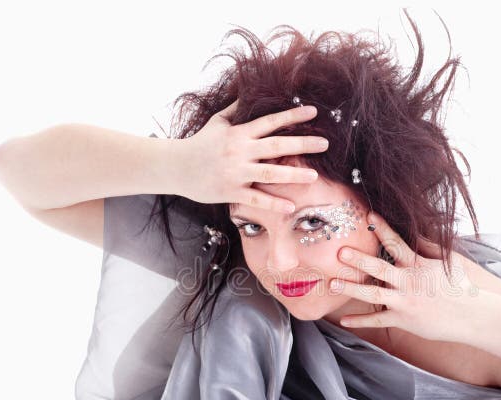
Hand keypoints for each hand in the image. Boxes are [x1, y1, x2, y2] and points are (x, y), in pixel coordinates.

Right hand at [168, 98, 329, 212]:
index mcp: (239, 134)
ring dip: (293, 174)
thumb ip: (236, 110)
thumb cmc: (199, 144)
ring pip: (269, 173)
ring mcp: (236, 172)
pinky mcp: (231, 191)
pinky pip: (256, 199)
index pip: (271, 122)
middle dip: (302, 144)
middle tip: (325, 143)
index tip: (314, 112)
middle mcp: (240, 152)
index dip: (293, 117)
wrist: (175, 167)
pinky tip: (290, 207)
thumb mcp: (217, 123)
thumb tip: (249, 93)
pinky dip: (273, 203)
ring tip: (314, 176)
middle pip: (276, 146)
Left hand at [329, 212, 480, 342]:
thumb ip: (428, 248)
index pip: (397, 243)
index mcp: (418, 265)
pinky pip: (377, 321)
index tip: (368, 216)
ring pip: (372, 294)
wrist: (472, 316)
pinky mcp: (403, 319)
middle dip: (358, 259)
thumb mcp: (447, 262)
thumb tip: (416, 232)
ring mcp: (404, 301)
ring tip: (332, 284)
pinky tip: (343, 320)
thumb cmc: (461, 287)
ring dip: (351, 288)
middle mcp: (408, 281)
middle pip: (378, 267)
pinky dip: (360, 321)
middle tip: (339, 252)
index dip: (382, 228)